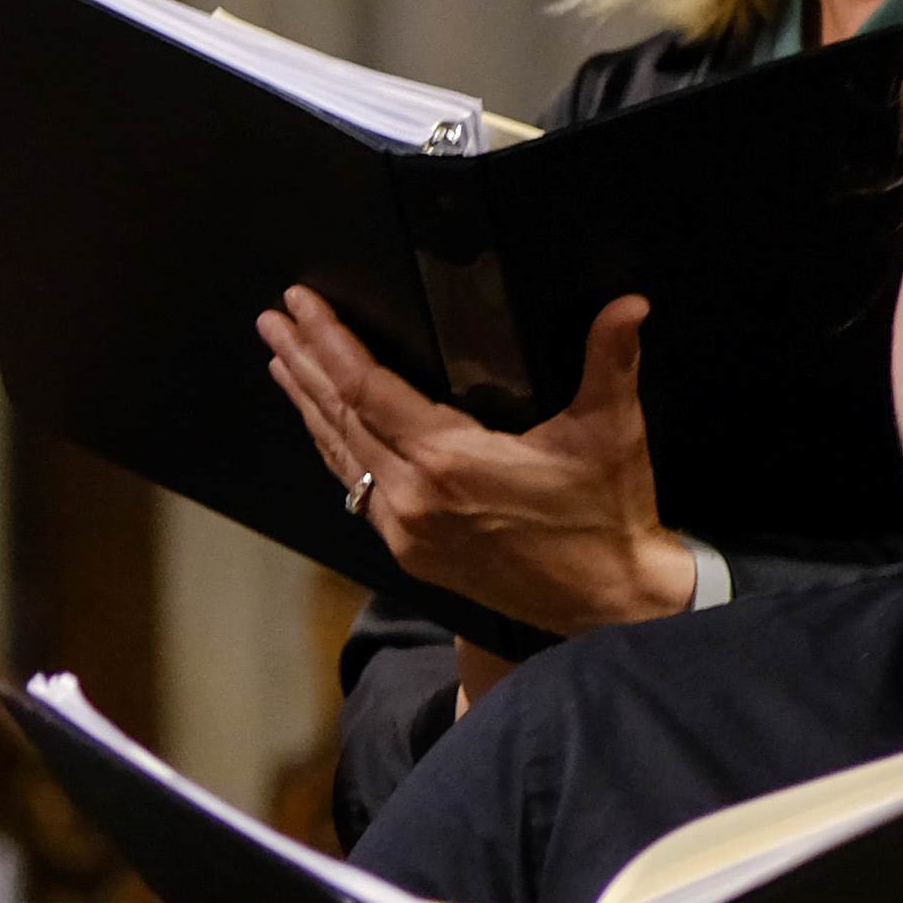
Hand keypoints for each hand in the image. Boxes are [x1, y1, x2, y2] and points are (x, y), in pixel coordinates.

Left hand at [264, 288, 697, 633]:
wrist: (606, 601)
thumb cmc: (607, 513)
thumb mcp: (611, 431)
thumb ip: (611, 359)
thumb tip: (631, 301)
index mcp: (449, 460)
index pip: (366, 388)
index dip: (330, 342)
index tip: (300, 303)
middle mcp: (412, 497)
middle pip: (339, 417)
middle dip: (303, 363)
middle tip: (271, 319)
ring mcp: (404, 530)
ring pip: (340, 455)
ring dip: (307, 404)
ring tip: (280, 360)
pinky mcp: (409, 552)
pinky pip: (357, 489)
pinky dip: (334, 448)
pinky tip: (322, 425)